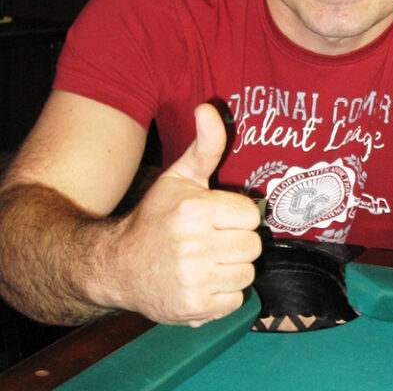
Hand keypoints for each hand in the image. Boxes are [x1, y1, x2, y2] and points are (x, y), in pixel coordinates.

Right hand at [110, 103, 261, 326]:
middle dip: (236, 243)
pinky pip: (235, 301)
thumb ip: (205, 145)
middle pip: (252, 246)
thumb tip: (209, 107)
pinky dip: (222, 296)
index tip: (218, 219)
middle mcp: (194, 246)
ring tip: (206, 262)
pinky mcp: (193, 308)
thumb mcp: (179, 178)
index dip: (237, 217)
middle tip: (212, 242)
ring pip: (247, 274)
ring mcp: (193, 280)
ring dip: (231, 270)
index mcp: (195, 210)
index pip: (251, 216)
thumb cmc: (155, 218)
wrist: (116, 266)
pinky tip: (201, 283)